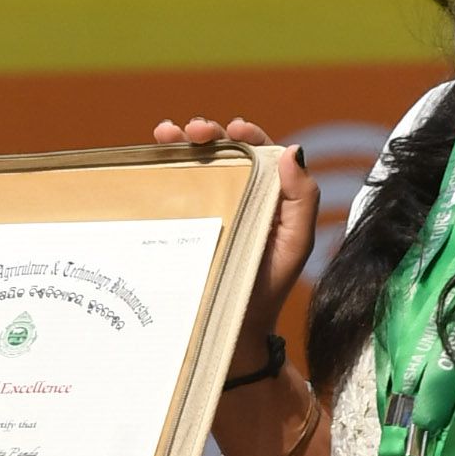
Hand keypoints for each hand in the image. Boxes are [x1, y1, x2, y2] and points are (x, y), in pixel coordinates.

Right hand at [155, 113, 320, 370]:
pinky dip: (159, 167)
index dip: (247, 134)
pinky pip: (169, 191)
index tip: (235, 128)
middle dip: (208, 132)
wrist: (233, 327)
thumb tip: (292, 151)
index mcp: (267, 195)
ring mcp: (205, 209)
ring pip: (192, 164)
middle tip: (196, 130)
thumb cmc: (269, 286)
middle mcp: (236, 196)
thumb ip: (302, 198)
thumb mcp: (296, 243)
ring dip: (179, 141)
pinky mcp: (181, 225)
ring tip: (167, 134)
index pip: (257, 152)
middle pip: (220, 152)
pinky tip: (151, 155)